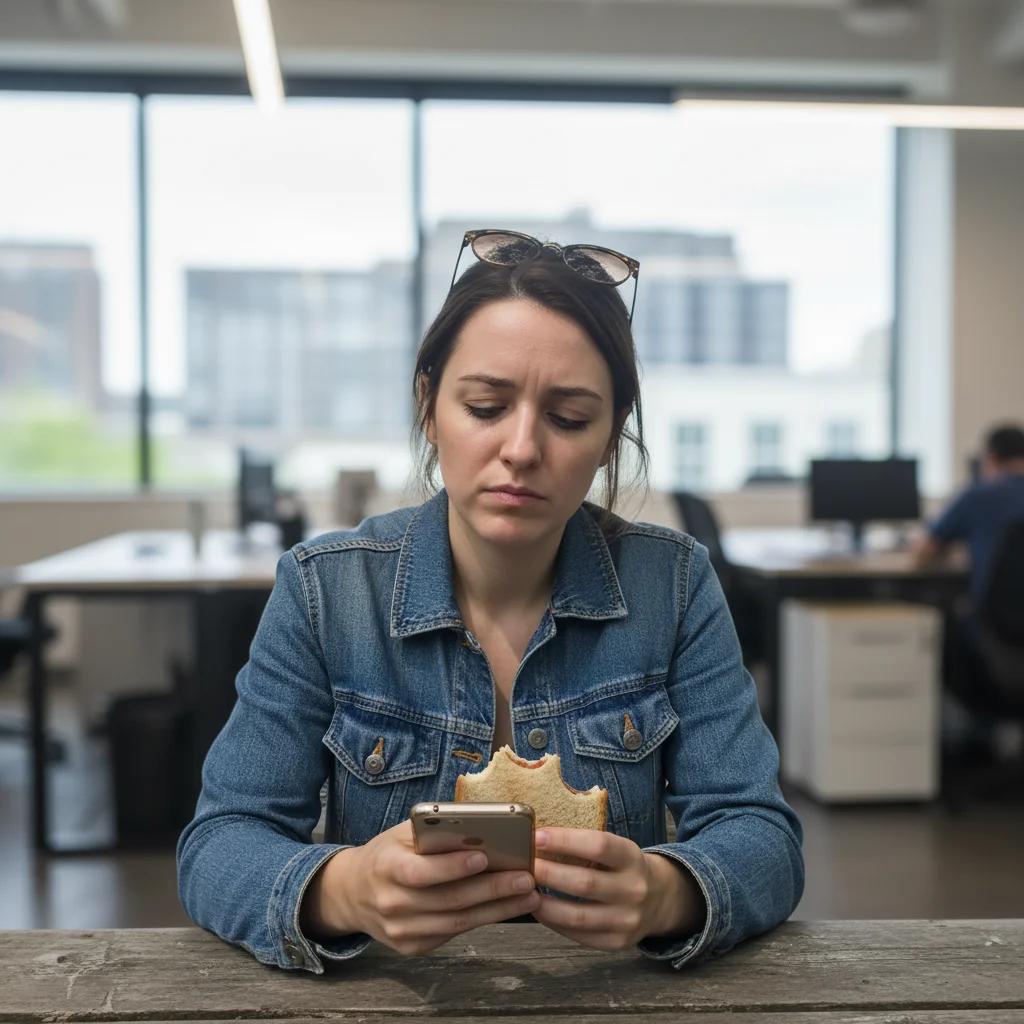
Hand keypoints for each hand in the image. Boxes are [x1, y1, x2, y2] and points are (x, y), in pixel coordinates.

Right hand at [300, 819, 540, 956]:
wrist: (353, 893)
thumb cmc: (388, 854)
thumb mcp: (401, 834)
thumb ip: (434, 831)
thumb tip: (481, 829)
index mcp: (386, 867)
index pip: (421, 872)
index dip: (452, 867)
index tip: (484, 857)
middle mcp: (391, 903)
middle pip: (448, 900)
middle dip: (492, 890)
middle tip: (525, 879)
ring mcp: (401, 931)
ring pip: (456, 923)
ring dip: (497, 910)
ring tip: (528, 896)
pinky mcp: (412, 947)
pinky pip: (452, 934)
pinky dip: (483, 921)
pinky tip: (506, 908)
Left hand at [529, 827, 705, 951]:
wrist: (660, 899)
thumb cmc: (623, 866)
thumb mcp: (617, 848)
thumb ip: (586, 843)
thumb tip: (539, 836)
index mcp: (632, 857)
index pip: (598, 845)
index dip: (565, 840)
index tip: (537, 836)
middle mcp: (633, 889)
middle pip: (584, 882)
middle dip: (547, 872)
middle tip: (523, 864)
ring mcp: (627, 920)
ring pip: (578, 916)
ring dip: (544, 903)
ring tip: (523, 890)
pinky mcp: (618, 942)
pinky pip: (579, 936)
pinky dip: (554, 923)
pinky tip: (538, 909)